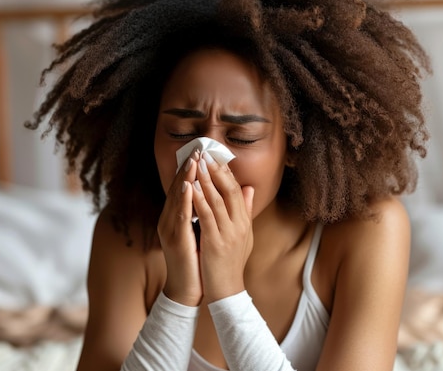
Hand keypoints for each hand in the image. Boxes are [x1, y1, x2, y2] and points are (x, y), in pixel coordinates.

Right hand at [157, 149, 202, 306]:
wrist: (187, 289)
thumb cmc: (195, 262)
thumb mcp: (201, 233)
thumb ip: (204, 214)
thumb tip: (214, 196)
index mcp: (174, 219)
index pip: (181, 189)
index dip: (189, 170)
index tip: (199, 153)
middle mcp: (168, 221)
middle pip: (176, 188)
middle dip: (186, 168)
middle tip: (196, 149)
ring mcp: (169, 229)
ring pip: (176, 198)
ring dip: (184, 177)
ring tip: (193, 160)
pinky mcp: (174, 239)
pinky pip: (179, 215)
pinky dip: (183, 199)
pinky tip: (188, 185)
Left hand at [193, 151, 254, 302]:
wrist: (227, 289)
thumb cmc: (231, 262)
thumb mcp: (243, 234)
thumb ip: (246, 210)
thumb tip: (249, 188)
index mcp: (244, 221)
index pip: (236, 190)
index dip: (225, 172)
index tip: (214, 156)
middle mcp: (239, 224)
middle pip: (228, 190)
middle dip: (215, 170)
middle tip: (204, 153)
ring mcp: (228, 233)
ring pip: (217, 200)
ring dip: (205, 180)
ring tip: (196, 163)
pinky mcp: (215, 242)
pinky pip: (207, 216)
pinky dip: (200, 200)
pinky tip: (192, 188)